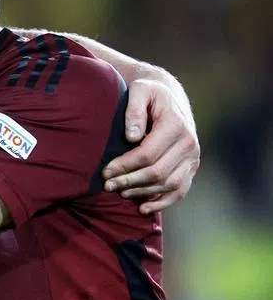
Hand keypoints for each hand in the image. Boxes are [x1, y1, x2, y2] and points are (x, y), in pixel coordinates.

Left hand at [102, 78, 199, 213]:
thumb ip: (134, 109)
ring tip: (120, 193)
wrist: (170, 98)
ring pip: (168, 185)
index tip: (105, 171)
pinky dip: (162, 202)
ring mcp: (193, 158)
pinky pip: (180, 191)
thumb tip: (131, 136)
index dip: (125, 166)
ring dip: (142, 193)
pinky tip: (143, 208)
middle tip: (108, 186)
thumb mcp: (139, 91)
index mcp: (176, 125)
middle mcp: (189, 144)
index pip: (148, 154)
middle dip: (130, 182)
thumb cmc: (149, 94)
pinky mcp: (192, 168)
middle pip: (157, 173)